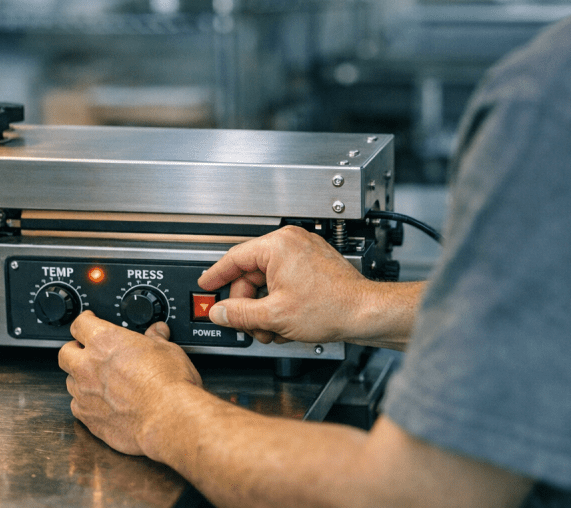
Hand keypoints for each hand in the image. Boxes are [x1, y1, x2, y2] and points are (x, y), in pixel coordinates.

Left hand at [58, 311, 202, 455]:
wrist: (168, 418)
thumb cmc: (168, 384)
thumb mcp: (168, 350)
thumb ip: (156, 339)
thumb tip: (157, 332)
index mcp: (105, 341)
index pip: (80, 324)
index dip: (85, 321)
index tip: (89, 322)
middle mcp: (88, 366)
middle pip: (65, 352)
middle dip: (74, 350)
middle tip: (87, 352)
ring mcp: (85, 393)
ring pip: (70, 381)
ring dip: (80, 378)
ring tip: (98, 381)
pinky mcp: (88, 418)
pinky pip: (77, 406)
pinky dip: (86, 403)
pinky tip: (102, 404)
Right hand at [198, 225, 379, 344]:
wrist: (365, 313)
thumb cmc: (331, 307)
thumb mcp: (274, 315)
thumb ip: (239, 314)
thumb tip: (219, 312)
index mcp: (278, 245)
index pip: (234, 258)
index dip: (216, 275)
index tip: (205, 284)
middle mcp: (291, 242)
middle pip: (251, 274)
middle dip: (249, 305)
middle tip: (249, 325)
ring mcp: (304, 252)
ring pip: (268, 282)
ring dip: (265, 309)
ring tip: (273, 329)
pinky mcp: (313, 265)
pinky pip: (284, 282)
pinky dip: (280, 303)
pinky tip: (286, 323)